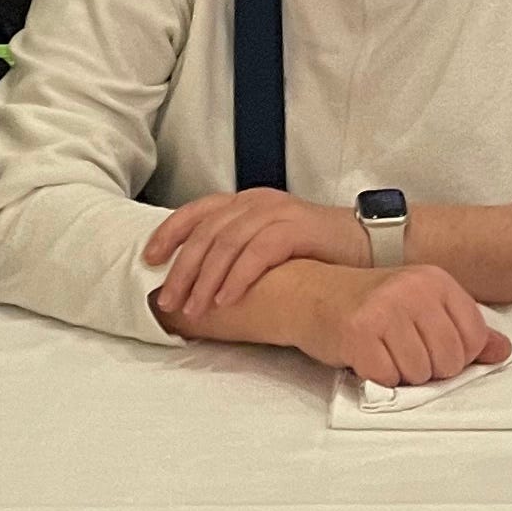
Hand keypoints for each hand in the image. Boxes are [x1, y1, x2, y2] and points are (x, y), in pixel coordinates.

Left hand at [145, 188, 361, 332]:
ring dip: (206, 279)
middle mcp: (256, 202)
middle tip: (168, 300)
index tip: (149, 259)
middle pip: (207, 232)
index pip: (197, 211)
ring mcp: (276, 212)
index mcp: (245, 202)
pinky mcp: (296, 229)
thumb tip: (196, 280)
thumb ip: (237, 250)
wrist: (362, 244)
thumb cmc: (312, 250)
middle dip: (182, 268)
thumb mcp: (267, 243)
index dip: (169, 233)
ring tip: (194, 308)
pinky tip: (226, 300)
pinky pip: (258, 252)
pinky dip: (238, 277)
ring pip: (228, 243)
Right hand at [270, 261, 508, 388]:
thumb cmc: (370, 303)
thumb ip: (463, 327)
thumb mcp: (421, 305)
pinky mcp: (359, 334)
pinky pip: (388, 379)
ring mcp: (385, 310)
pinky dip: (379, 378)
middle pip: (449, 361)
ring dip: (402, 374)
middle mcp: (412, 290)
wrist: (311, 293)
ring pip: (419, 374)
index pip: (474, 338)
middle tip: (402, 351)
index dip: (457, 356)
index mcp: (435, 280)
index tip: (431, 347)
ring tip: (384, 351)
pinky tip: (367, 357)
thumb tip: (501, 351)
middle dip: (429, 369)